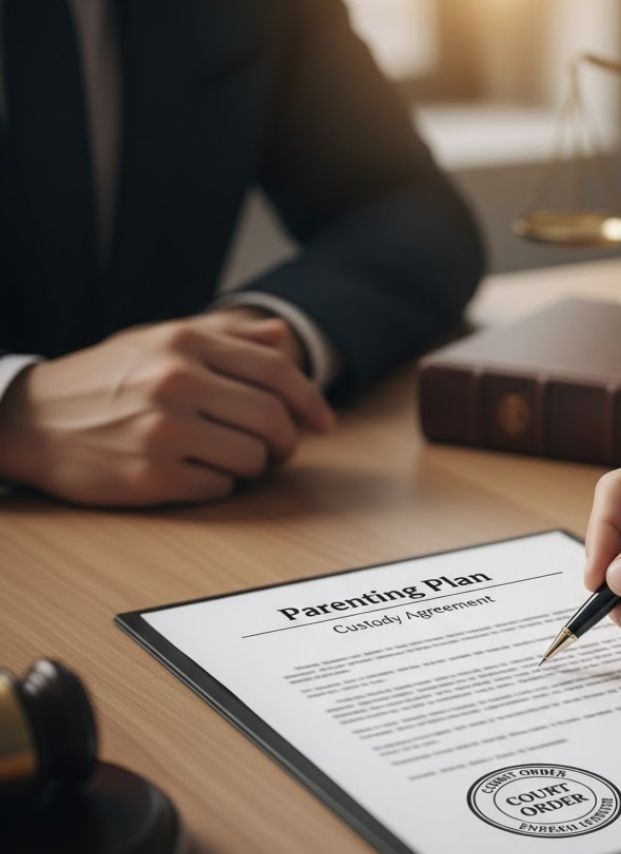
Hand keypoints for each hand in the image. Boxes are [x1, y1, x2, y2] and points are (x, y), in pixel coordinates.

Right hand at [0, 309, 334, 505]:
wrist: (31, 421)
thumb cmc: (106, 380)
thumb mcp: (158, 341)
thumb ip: (224, 336)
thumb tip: (282, 335)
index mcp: (183, 344)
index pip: (277, 372)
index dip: (312, 400)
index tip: (325, 422)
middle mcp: (176, 382)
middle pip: (274, 420)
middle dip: (286, 441)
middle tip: (276, 448)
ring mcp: (163, 431)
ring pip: (254, 458)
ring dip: (255, 466)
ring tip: (231, 458)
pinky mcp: (152, 476)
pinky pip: (221, 487)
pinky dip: (219, 483)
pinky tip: (194, 471)